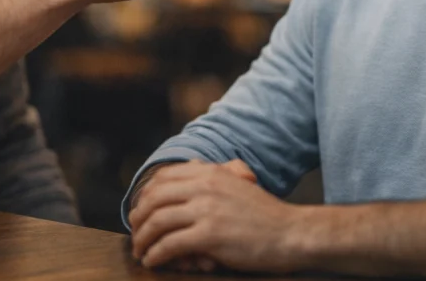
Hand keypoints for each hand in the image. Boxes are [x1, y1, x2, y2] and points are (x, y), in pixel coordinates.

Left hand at [129, 159, 300, 272]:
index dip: (145, 196)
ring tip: (140, 251)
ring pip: (157, 222)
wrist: (290, 233)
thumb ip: (212, 173)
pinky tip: (153, 261)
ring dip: (142, 239)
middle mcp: (204, 186)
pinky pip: (170, 245)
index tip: (140, 211)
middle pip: (154, 199)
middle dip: (138, 218)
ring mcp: (206, 210)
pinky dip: (156, 254)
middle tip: (135, 234)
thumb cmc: (265, 214)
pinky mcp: (209, 235)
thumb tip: (188, 164)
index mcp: (209, 172)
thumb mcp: (237, 182)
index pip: (162, 178)